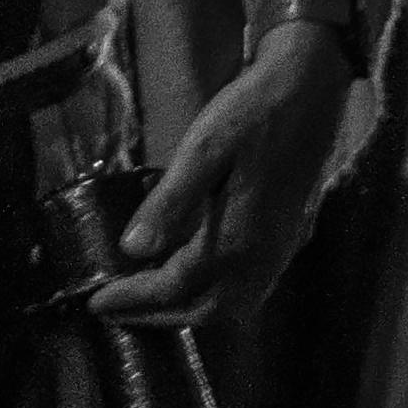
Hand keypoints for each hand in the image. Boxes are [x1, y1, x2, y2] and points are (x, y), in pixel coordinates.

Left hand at [93, 23, 355, 328]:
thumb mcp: (203, 149)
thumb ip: (170, 202)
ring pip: (231, 307)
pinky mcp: (286, 240)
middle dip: (158, 317)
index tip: (96, 303)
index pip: (175, 286)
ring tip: (148, 300)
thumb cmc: (250, 113)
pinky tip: (194, 277)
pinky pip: (248, 290)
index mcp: (238, 239)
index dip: (134, 299)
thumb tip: (132, 249)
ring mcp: (278, 252)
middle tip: (116, 310)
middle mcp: (261, 258)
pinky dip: (216, 297)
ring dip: (188, 311)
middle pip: (205, 311)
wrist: (310, 90)